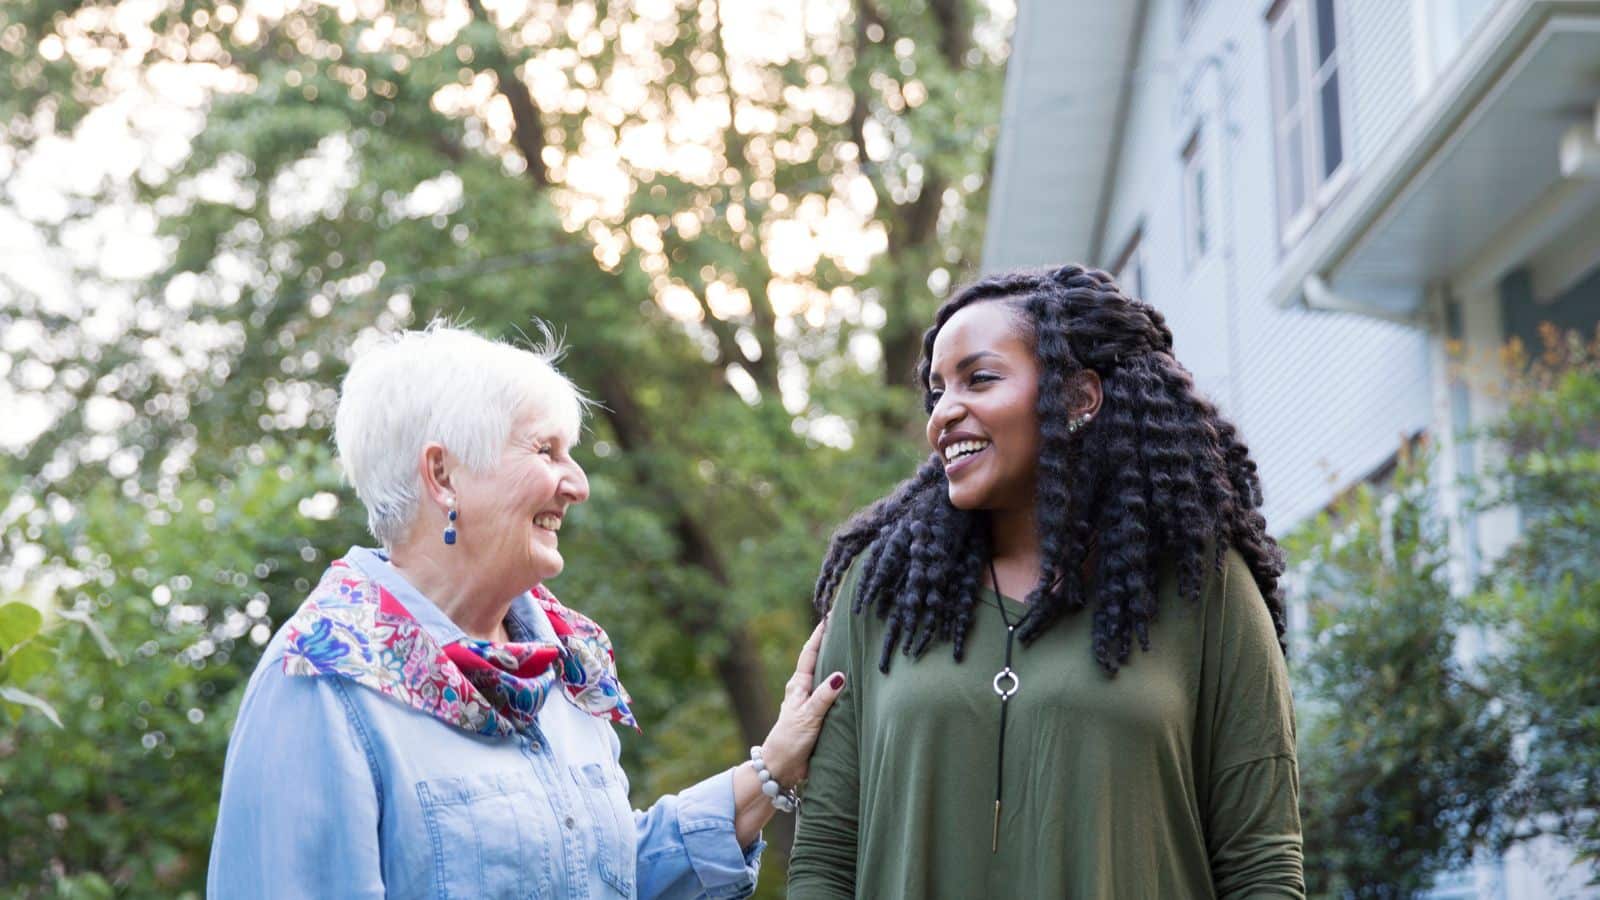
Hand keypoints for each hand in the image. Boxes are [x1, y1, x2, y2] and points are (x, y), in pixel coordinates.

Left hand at [759, 617, 845, 787]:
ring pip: (825, 678)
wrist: (781, 767)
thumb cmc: (790, 740)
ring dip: (836, 664)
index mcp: (798, 685)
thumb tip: (839, 675)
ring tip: (853, 649)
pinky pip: (831, 695)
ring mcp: (810, 703)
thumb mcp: (808, 717)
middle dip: (831, 644)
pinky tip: (853, 684)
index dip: (820, 634)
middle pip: (818, 661)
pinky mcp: (817, 717)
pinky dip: (840, 686)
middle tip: (846, 626)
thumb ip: (824, 697)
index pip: (810, 653)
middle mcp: (804, 690)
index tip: (829, 616)